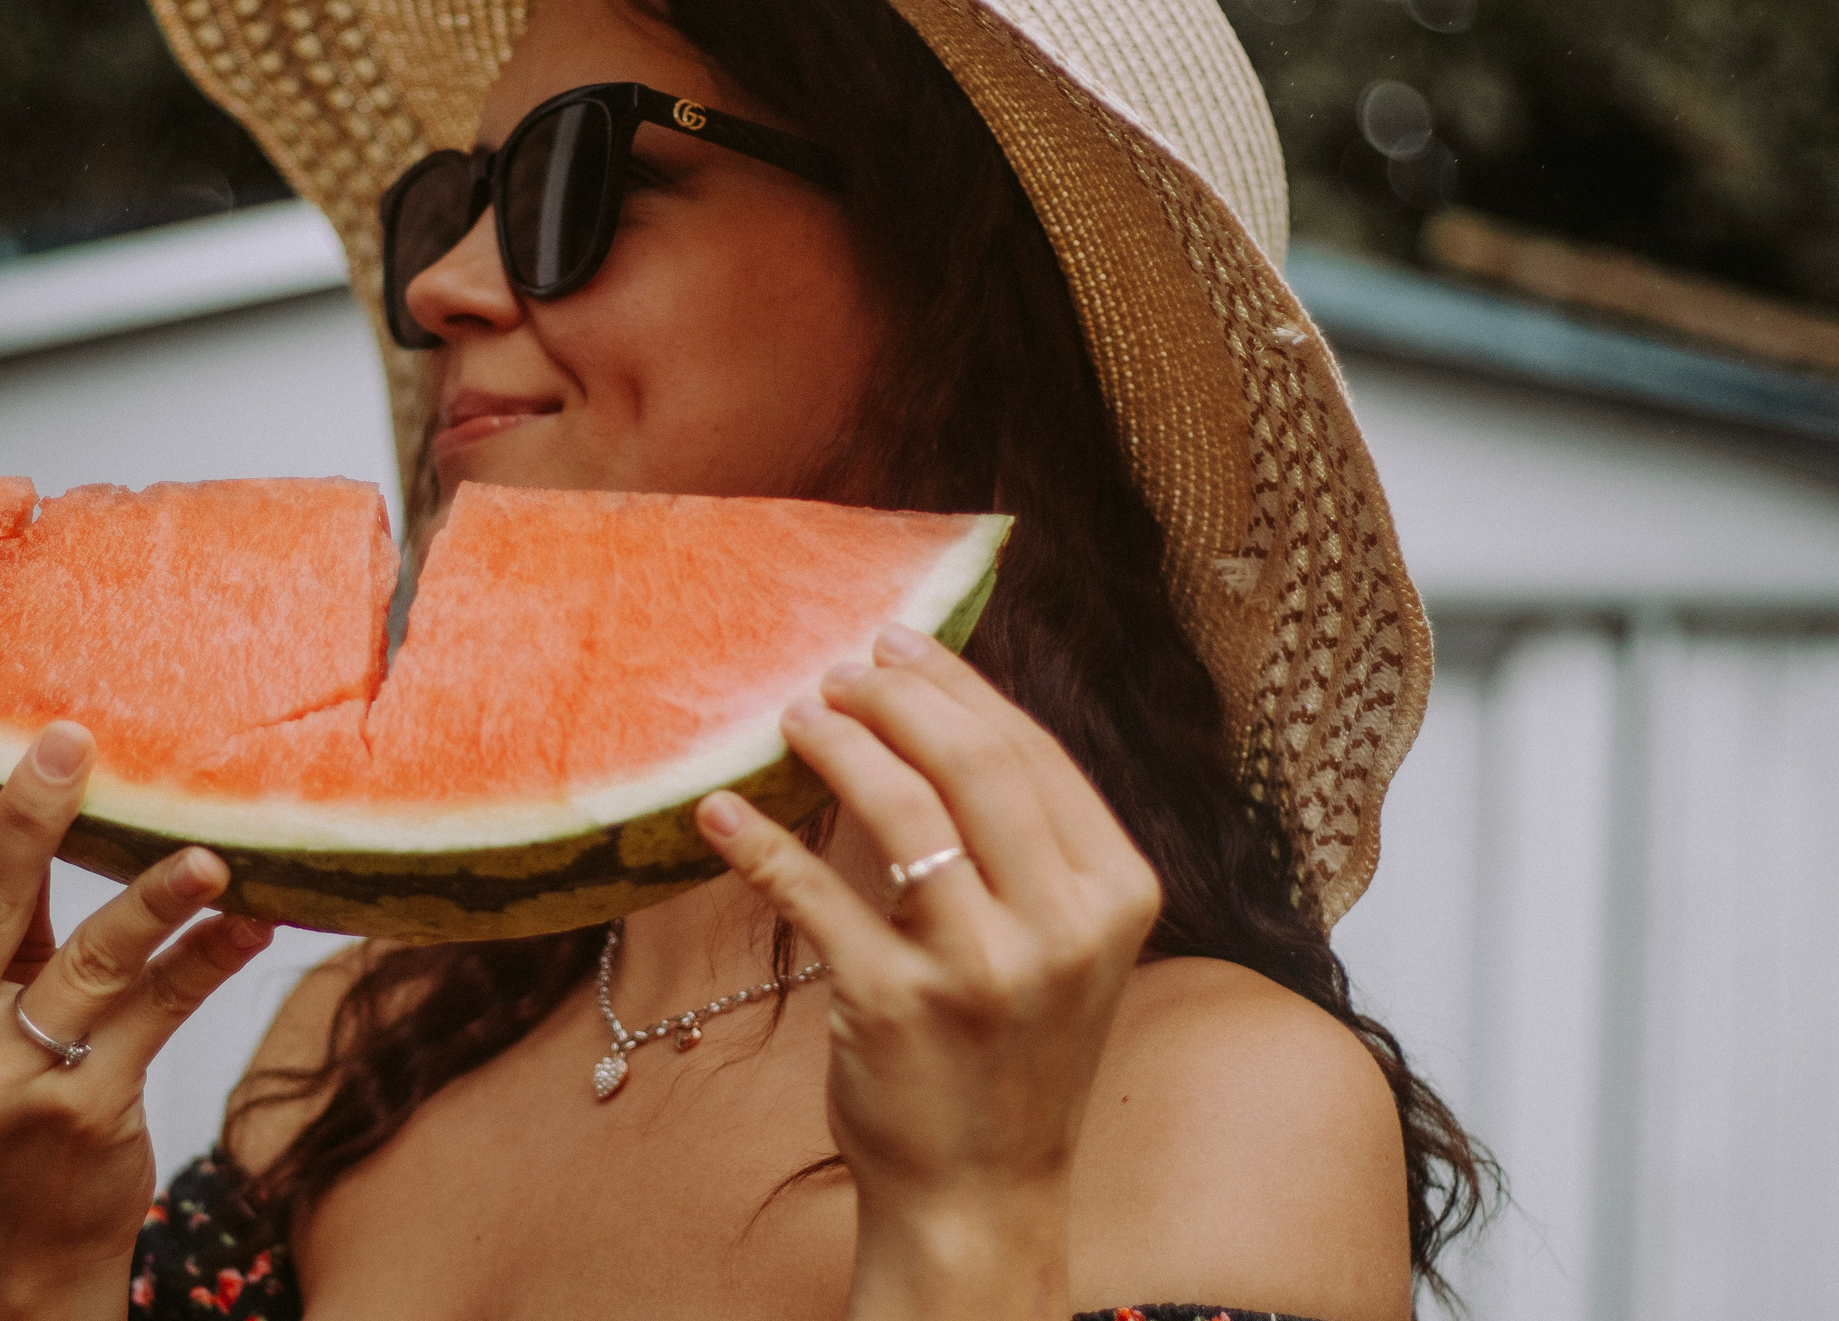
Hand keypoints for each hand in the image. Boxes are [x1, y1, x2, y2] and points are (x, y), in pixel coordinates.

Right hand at [0, 677, 276, 1317]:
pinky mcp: (80, 1113)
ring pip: (86, 962)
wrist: (21, 1233)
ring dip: (151, 898)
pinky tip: (254, 915)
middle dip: (30, 815)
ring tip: (206, 851)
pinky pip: (157, 1013)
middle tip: (72, 736)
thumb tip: (0, 767)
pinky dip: (208, 958)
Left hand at [696, 624, 1159, 1317]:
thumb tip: (938, 708)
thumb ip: (1025, 843)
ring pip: (900, 811)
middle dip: (895, 698)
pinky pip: (813, 896)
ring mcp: (979, 968)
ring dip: (836, 746)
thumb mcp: (1060, 943)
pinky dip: (759, 844)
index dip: (955, 686)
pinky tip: (721, 813)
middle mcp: (1061, 927)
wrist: (983, 1192)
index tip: (896, 645)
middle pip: (972, 764)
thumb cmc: (1012, 1051)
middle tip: (836, 670)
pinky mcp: (893, 1005)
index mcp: (1117, 895)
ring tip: (793, 717)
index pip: (1030, 753)